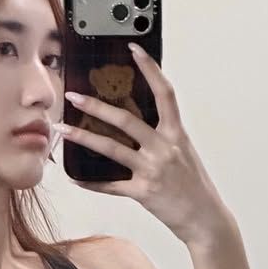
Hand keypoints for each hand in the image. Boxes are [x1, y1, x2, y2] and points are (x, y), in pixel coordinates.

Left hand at [59, 44, 236, 247]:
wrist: (205, 219)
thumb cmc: (193, 186)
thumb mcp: (184, 153)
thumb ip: (163, 137)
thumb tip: (136, 122)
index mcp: (177, 133)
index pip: (164, 93)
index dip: (150, 69)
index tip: (134, 49)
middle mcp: (165, 148)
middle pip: (126, 119)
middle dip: (96, 106)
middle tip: (73, 95)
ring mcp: (153, 170)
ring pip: (112, 148)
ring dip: (83, 137)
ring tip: (62, 129)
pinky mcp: (143, 192)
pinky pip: (110, 185)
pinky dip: (90, 181)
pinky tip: (75, 176)